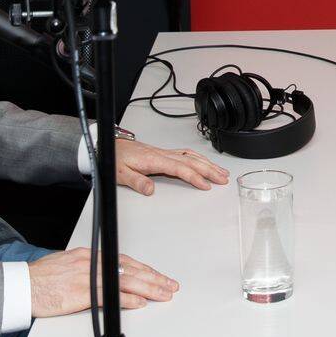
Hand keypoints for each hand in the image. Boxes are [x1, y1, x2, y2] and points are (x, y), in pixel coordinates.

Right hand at [27, 247, 178, 316]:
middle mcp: (92, 263)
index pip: (124, 262)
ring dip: (148, 289)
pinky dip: (127, 300)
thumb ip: (86, 269)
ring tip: (163, 294)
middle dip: (153, 278)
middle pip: (130, 270)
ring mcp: (88, 278)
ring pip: (126, 282)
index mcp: (89, 255)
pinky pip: (110, 297)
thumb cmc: (40, 277)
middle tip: (170, 285)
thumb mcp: (66, 264)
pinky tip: (140, 303)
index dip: (144, 269)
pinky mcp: (82, 293)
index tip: (157, 275)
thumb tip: (101, 276)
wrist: (22, 285)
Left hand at [114, 139, 228, 194]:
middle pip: (191, 161)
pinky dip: (199, 157)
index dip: (194, 177)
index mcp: (154, 160)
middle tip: (223, 179)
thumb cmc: (116, 159)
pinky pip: (186, 153)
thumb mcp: (121, 174)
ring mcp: (165, 153)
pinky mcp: (164, 153)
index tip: (206, 185)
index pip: (179, 168)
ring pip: (191, 156)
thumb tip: (150, 190)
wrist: (111, 146)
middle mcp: (162, 154)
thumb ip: (136, 182)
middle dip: (209, 170)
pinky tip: (205, 162)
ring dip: (207, 164)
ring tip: (221, 172)